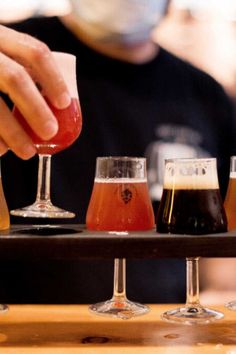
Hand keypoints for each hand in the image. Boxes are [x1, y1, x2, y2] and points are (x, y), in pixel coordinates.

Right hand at [0, 25, 70, 158]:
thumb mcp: (3, 56)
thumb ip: (22, 70)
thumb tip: (58, 106)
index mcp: (0, 36)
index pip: (35, 52)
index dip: (54, 79)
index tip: (64, 103)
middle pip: (15, 78)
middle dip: (36, 109)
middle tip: (50, 132)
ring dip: (13, 132)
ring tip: (27, 152)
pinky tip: (1, 149)